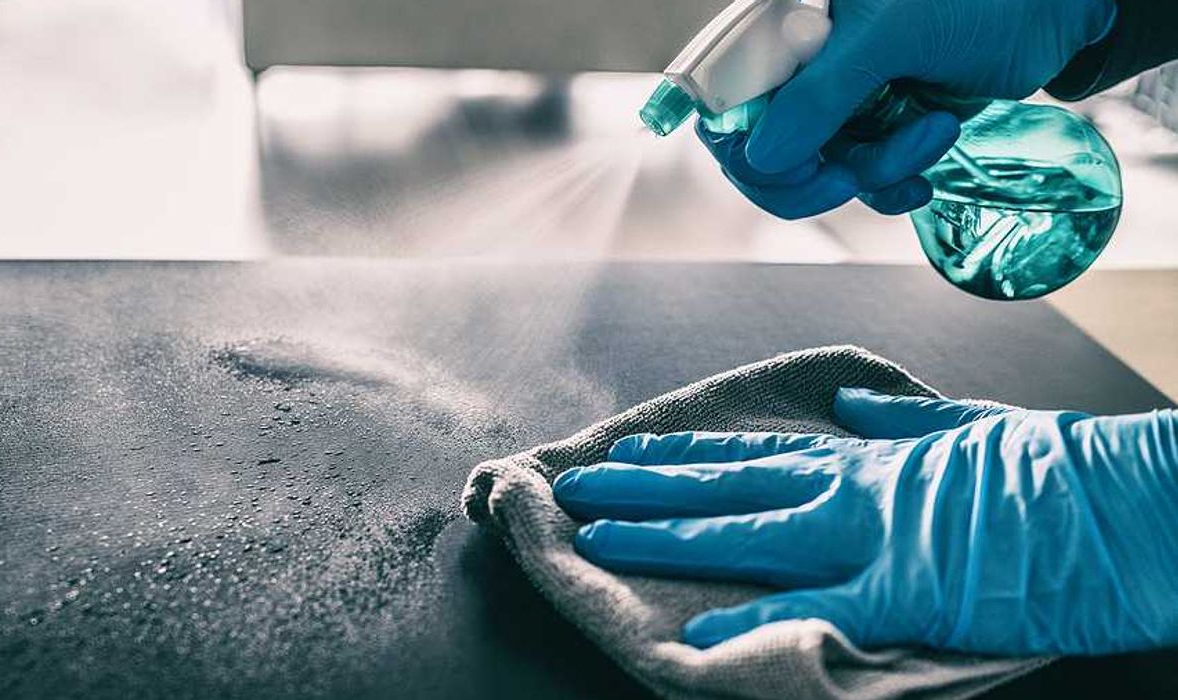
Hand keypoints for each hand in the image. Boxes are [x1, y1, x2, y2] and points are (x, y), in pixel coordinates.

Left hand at [553, 388, 1177, 655]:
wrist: (1123, 505)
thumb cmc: (1054, 471)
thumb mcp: (968, 429)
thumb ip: (900, 421)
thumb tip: (853, 406)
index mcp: (866, 457)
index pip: (754, 452)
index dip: (686, 453)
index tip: (633, 450)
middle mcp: (850, 489)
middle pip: (726, 484)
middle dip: (646, 486)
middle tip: (578, 486)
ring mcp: (871, 536)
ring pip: (745, 531)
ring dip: (667, 536)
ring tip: (600, 537)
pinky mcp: (905, 591)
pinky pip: (815, 608)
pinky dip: (755, 620)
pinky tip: (698, 634)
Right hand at [703, 0, 1117, 217]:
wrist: (1053, 9)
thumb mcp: (889, 36)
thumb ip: (820, 96)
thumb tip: (762, 157)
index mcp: (784, 24)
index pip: (721, 96)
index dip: (738, 142)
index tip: (783, 164)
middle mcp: (801, 64)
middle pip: (758, 147)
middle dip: (805, 175)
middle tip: (846, 180)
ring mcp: (838, 98)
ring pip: (816, 169)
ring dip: (872, 172)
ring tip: (929, 136)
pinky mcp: (876, 125)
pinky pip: (858, 177)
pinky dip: (890, 186)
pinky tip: (924, 174)